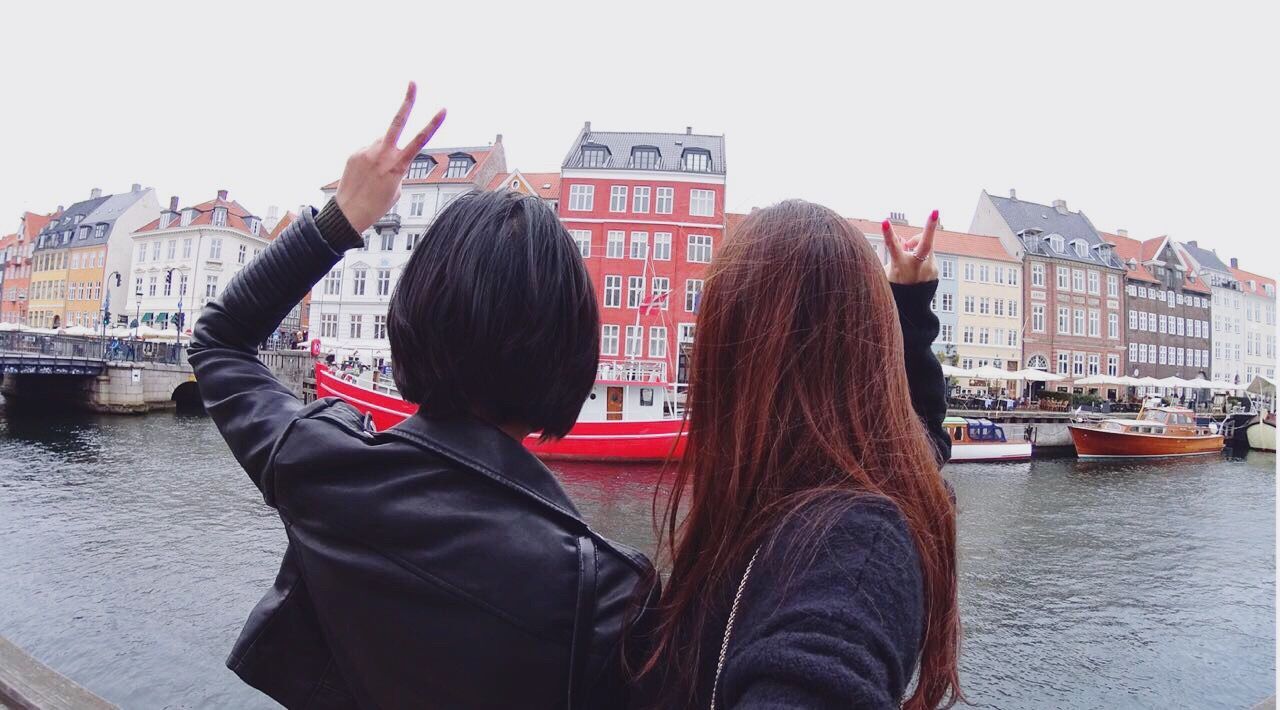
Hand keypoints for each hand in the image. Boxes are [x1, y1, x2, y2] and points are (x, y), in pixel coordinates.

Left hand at [334, 82, 446, 232]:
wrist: (349, 213)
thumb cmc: (377, 205)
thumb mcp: (396, 188)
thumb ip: (396, 164)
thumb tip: (387, 148)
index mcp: (398, 165)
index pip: (419, 140)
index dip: (433, 124)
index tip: (443, 109)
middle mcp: (382, 154)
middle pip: (397, 122)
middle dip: (407, 102)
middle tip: (413, 82)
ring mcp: (366, 151)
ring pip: (381, 142)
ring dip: (383, 151)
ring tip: (375, 173)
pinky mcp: (355, 153)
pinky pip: (368, 150)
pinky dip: (370, 159)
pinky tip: (365, 175)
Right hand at [882, 210, 939, 283]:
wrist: (912, 306)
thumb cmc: (897, 284)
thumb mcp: (891, 268)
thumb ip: (897, 251)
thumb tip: (902, 237)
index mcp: (900, 265)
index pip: (893, 247)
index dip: (888, 233)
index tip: (885, 221)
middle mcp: (916, 267)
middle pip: (924, 243)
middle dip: (930, 225)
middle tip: (935, 211)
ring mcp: (928, 269)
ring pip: (924, 246)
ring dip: (916, 246)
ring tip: (909, 258)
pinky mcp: (935, 270)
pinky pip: (928, 255)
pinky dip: (921, 256)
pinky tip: (916, 267)